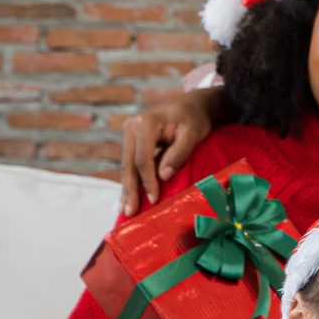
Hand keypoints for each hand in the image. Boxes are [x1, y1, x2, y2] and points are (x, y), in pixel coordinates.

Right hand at [117, 86, 218, 216]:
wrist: (192, 105)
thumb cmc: (194, 119)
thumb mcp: (192, 134)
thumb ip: (178, 154)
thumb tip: (163, 176)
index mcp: (145, 123)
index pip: (142, 158)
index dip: (147, 181)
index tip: (154, 200)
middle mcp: (131, 126)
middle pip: (128, 164)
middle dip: (129, 190)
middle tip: (129, 212)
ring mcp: (129, 133)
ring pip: (126, 166)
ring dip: (127, 189)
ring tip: (125, 210)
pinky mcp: (132, 140)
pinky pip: (130, 163)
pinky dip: (131, 181)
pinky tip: (127, 197)